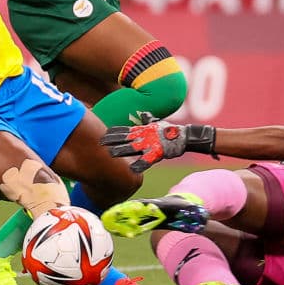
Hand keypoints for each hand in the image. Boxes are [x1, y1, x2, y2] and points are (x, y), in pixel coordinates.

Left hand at [100, 121, 215, 172]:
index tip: (102, 133)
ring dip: (121, 150)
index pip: (124, 130)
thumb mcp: (157, 123)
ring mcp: (150, 144)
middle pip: (125, 138)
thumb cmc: (169, 130)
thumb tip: (145, 114)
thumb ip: (149, 120)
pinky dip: (139, 165)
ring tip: (110, 154)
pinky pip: (146, 160)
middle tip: (100, 142)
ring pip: (132, 148)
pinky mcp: (157, 153)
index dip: (113, 132)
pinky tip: (132, 169)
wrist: (183, 136)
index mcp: (142, 130)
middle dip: (112, 140)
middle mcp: (143, 136)